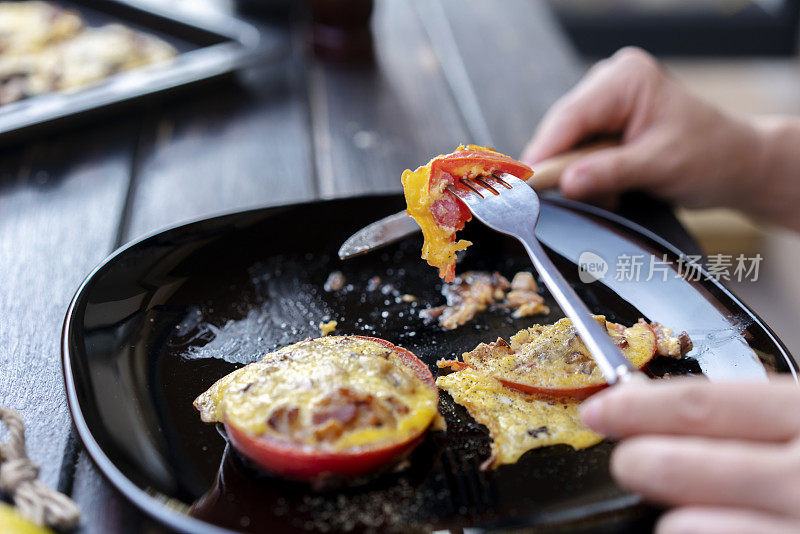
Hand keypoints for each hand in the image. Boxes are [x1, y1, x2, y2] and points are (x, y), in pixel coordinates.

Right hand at [521, 48, 769, 213]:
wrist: (736, 165)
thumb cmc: (710, 157)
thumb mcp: (659, 166)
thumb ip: (609, 172)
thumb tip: (565, 182)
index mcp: (626, 79)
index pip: (570, 117)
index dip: (544, 152)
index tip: (523, 183)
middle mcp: (611, 81)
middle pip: (562, 129)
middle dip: (564, 167)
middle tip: (569, 200)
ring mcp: (606, 100)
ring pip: (567, 143)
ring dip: (578, 174)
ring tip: (610, 195)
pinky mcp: (605, 121)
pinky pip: (578, 150)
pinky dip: (588, 175)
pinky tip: (611, 188)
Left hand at [580, 377, 799, 533]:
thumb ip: (754, 420)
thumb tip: (656, 411)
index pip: (697, 405)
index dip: (635, 408)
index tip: (600, 411)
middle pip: (672, 465)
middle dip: (633, 462)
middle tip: (628, 462)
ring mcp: (797, 529)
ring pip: (680, 526)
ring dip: (671, 518)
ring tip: (688, 511)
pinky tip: (710, 528)